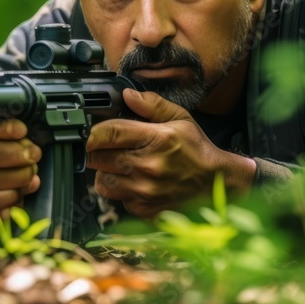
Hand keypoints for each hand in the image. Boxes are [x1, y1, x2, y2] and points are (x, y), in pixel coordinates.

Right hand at [0, 118, 40, 227]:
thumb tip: (31, 152)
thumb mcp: (9, 146)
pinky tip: (19, 193)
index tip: (22, 130)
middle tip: (33, 155)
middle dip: (13, 154)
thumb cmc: (1, 162)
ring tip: (29, 175)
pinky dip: (9, 199)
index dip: (1, 127)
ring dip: (15, 178)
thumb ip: (19, 143)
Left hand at [85, 89, 255, 216]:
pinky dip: (120, 190)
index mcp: (157, 139)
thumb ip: (152, 105)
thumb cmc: (196, 150)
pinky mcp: (143, 208)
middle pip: (98, 158)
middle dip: (98, 150)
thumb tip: (127, 95)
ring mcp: (144, 191)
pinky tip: (134, 182)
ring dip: (106, 172)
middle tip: (108, 147)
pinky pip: (117, 198)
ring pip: (102, 181)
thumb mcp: (180, 119)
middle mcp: (148, 167)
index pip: (110, 133)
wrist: (215, 184)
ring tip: (120, 165)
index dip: (92, 131)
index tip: (89, 132)